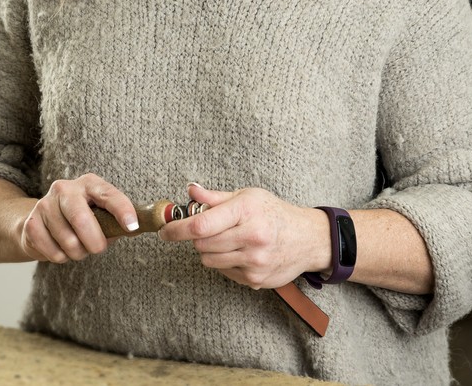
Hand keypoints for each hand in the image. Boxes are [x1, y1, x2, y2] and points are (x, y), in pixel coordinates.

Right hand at [20, 174, 137, 263]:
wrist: (41, 221)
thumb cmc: (80, 218)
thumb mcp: (101, 214)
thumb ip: (117, 221)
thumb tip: (137, 229)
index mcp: (89, 183)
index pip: (108, 195)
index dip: (122, 210)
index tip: (132, 227)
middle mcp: (65, 188)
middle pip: (82, 220)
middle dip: (95, 242)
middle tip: (98, 249)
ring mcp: (45, 204)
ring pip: (68, 241)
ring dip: (78, 253)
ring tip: (77, 247)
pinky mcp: (32, 223)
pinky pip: (53, 252)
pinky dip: (61, 258)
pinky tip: (60, 248)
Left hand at [159, 184, 330, 289]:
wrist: (307, 238)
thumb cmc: (274, 212)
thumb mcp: (246, 196)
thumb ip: (215, 197)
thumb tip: (190, 191)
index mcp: (246, 211)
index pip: (201, 225)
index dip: (177, 229)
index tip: (165, 231)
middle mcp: (251, 237)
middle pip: (201, 244)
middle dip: (195, 237)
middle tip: (204, 229)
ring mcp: (254, 261)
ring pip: (209, 260)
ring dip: (208, 250)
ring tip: (225, 239)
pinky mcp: (256, 279)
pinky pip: (223, 272)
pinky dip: (224, 262)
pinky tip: (239, 251)